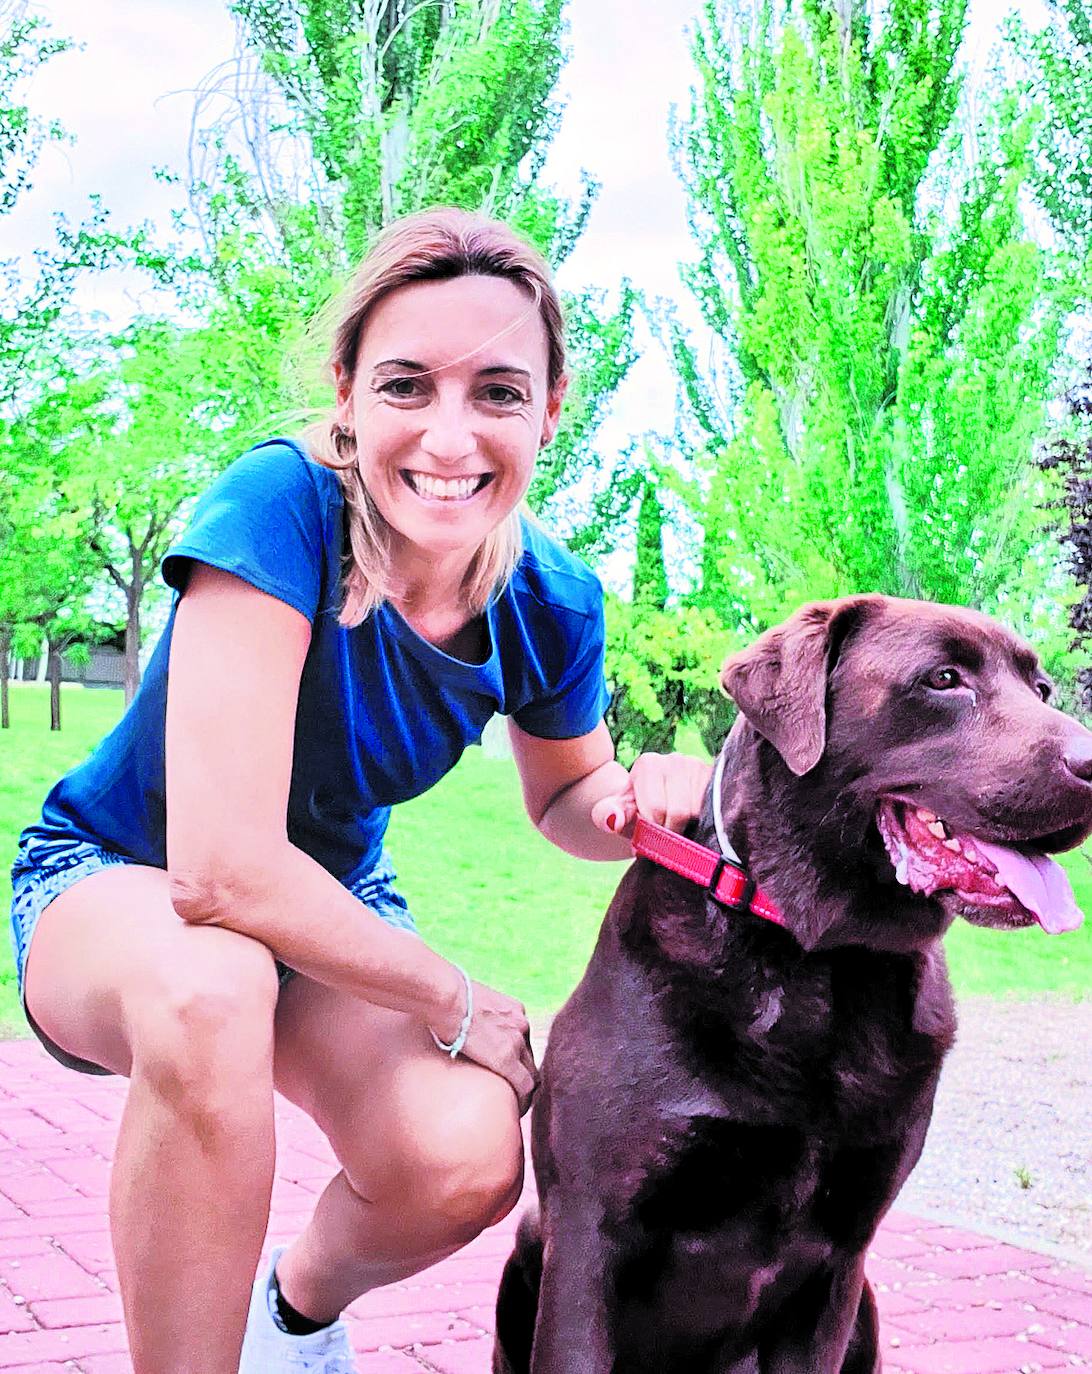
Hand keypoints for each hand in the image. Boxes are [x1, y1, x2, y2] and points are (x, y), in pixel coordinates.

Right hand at [429, 974, 537, 1114]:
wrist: (447, 997)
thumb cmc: (448, 995)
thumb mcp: (473, 1000)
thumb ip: (478, 1013)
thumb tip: (463, 1019)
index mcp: (514, 1010)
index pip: (523, 1039)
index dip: (519, 1056)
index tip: (513, 1067)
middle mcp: (521, 1024)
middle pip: (530, 1056)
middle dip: (524, 1072)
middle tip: (515, 1088)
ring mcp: (516, 1041)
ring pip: (531, 1072)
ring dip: (524, 1087)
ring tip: (516, 1102)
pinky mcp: (506, 1059)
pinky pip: (524, 1085)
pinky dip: (524, 1099)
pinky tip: (518, 1109)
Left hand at [591, 751, 712, 838]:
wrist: (657, 798)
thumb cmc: (636, 808)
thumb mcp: (617, 812)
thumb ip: (608, 815)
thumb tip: (614, 821)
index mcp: (648, 764)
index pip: (655, 809)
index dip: (652, 831)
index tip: (648, 837)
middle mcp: (675, 759)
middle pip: (679, 812)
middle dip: (670, 832)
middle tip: (664, 837)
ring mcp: (699, 766)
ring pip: (698, 813)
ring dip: (689, 828)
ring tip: (677, 826)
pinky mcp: (716, 778)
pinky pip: (715, 809)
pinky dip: (704, 822)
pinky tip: (695, 821)